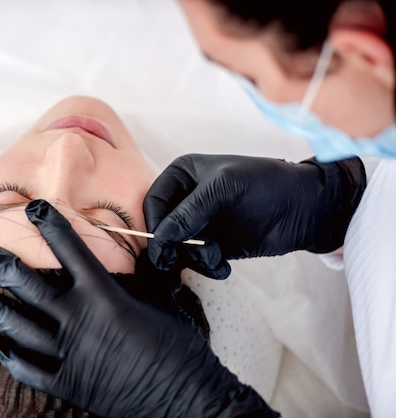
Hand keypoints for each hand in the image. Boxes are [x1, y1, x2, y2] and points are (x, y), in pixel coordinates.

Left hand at [0, 199, 277, 416]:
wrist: (186, 398)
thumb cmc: (179, 346)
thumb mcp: (161, 299)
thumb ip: (138, 276)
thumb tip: (135, 255)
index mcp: (103, 294)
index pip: (69, 249)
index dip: (49, 225)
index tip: (32, 208)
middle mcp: (78, 320)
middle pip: (27, 286)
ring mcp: (69, 354)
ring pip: (18, 326)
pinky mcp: (68, 384)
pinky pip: (27, 369)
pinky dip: (10, 355)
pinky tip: (0, 344)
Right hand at [144, 154, 365, 278]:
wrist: (304, 208)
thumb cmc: (266, 184)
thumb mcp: (223, 189)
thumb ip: (189, 212)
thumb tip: (161, 239)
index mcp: (183, 175)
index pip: (153, 201)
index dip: (154, 224)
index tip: (162, 244)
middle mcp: (186, 199)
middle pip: (160, 228)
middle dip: (171, 246)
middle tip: (174, 262)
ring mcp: (199, 223)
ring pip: (176, 248)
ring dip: (193, 258)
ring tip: (215, 257)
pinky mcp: (213, 244)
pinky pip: (195, 261)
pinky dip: (207, 267)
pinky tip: (223, 266)